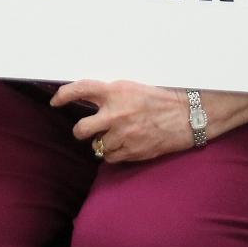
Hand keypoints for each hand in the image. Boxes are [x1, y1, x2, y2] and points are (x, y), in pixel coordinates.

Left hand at [52, 80, 247, 163]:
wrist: (192, 115)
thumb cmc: (166, 98)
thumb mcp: (136, 88)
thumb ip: (113, 94)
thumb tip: (93, 100)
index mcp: (116, 91)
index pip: (78, 90)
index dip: (62, 96)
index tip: (56, 100)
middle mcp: (115, 113)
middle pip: (81, 129)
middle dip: (83, 132)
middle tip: (89, 130)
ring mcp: (123, 134)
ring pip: (97, 147)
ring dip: (103, 144)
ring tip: (119, 137)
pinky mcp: (132, 151)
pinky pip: (112, 158)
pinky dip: (116, 154)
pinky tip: (128, 146)